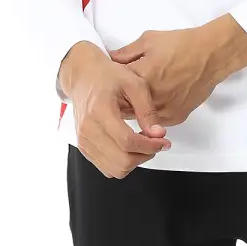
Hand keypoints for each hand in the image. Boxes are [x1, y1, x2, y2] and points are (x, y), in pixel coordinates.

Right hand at [60, 42, 170, 178]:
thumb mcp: (133, 84)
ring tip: (143, 144)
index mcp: (100, 111)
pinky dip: (122, 163)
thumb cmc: (107, 76)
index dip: (149, 146)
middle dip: (145, 155)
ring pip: (115, 170)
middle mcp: (88, 129)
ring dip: (134, 161)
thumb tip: (158, 133)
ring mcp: (84, 141)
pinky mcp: (84, 147)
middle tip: (156, 143)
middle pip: (122, 161)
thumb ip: (147, 110)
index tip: (163, 141)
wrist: (83, 77)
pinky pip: (106, 168)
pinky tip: (130, 146)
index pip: (127, 141)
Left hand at [107, 17, 246, 126]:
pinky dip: (151, 115)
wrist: (211, 55)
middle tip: (120, 93)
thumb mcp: (149, 40)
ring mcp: (164, 110)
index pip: (114, 88)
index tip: (110, 82)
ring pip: (139, 119)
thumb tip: (110, 60)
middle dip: (119, 101)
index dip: (110, 85)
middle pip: (124, 108)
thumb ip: (126, 52)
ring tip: (135, 98)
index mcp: (141, 77)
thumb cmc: (181, 44)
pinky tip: (152, 102)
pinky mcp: (176, 117)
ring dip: (134, 110)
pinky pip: (155, 122)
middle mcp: (151, 98)